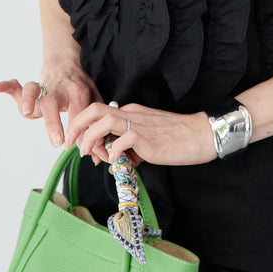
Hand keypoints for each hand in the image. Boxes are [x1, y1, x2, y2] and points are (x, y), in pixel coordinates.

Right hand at [0, 67, 101, 152]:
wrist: (67, 66)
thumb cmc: (81, 90)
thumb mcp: (94, 101)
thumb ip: (95, 128)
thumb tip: (97, 159)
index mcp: (77, 91)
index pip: (78, 111)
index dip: (79, 130)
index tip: (80, 148)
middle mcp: (59, 89)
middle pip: (54, 102)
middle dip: (54, 122)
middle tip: (57, 142)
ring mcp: (43, 87)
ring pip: (34, 90)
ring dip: (28, 99)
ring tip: (26, 111)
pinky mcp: (30, 88)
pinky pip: (16, 85)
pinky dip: (6, 86)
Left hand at [65, 102, 215, 167]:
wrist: (201, 135)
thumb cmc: (178, 138)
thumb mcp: (148, 139)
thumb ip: (129, 146)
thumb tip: (114, 159)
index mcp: (131, 112)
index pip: (99, 112)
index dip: (83, 126)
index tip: (77, 142)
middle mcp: (131, 114)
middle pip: (94, 110)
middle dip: (77, 126)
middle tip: (71, 145)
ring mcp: (138, 124)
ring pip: (102, 121)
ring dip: (91, 138)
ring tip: (90, 155)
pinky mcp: (145, 137)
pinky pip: (120, 141)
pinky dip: (112, 152)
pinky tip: (118, 161)